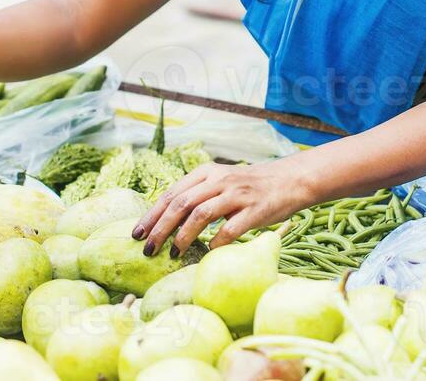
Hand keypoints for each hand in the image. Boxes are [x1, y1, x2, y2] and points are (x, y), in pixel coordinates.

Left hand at [132, 160, 311, 255]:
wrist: (289, 181)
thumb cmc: (249, 187)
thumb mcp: (220, 181)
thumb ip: (197, 194)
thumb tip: (165, 219)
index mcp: (206, 173)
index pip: (171, 194)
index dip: (151, 215)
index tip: (137, 234)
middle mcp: (219, 180)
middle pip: (181, 204)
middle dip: (160, 229)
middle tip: (148, 249)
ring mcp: (237, 195)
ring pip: (200, 214)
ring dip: (182, 236)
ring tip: (172, 253)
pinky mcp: (254, 210)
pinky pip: (229, 229)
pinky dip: (215, 243)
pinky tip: (208, 253)